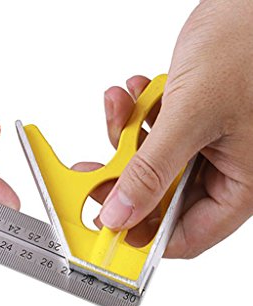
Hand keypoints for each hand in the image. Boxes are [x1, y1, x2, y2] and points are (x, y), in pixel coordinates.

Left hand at [84, 0, 252, 257]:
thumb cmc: (248, 43)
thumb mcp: (193, 115)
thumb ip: (152, 171)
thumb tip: (120, 214)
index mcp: (240, 184)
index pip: (185, 236)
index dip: (143, 237)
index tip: (106, 229)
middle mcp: (223, 170)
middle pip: (159, 201)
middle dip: (123, 181)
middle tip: (94, 171)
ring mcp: (205, 147)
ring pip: (149, 166)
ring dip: (126, 140)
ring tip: (121, 108)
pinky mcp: (189, 123)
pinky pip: (151, 135)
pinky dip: (135, 116)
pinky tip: (136, 93)